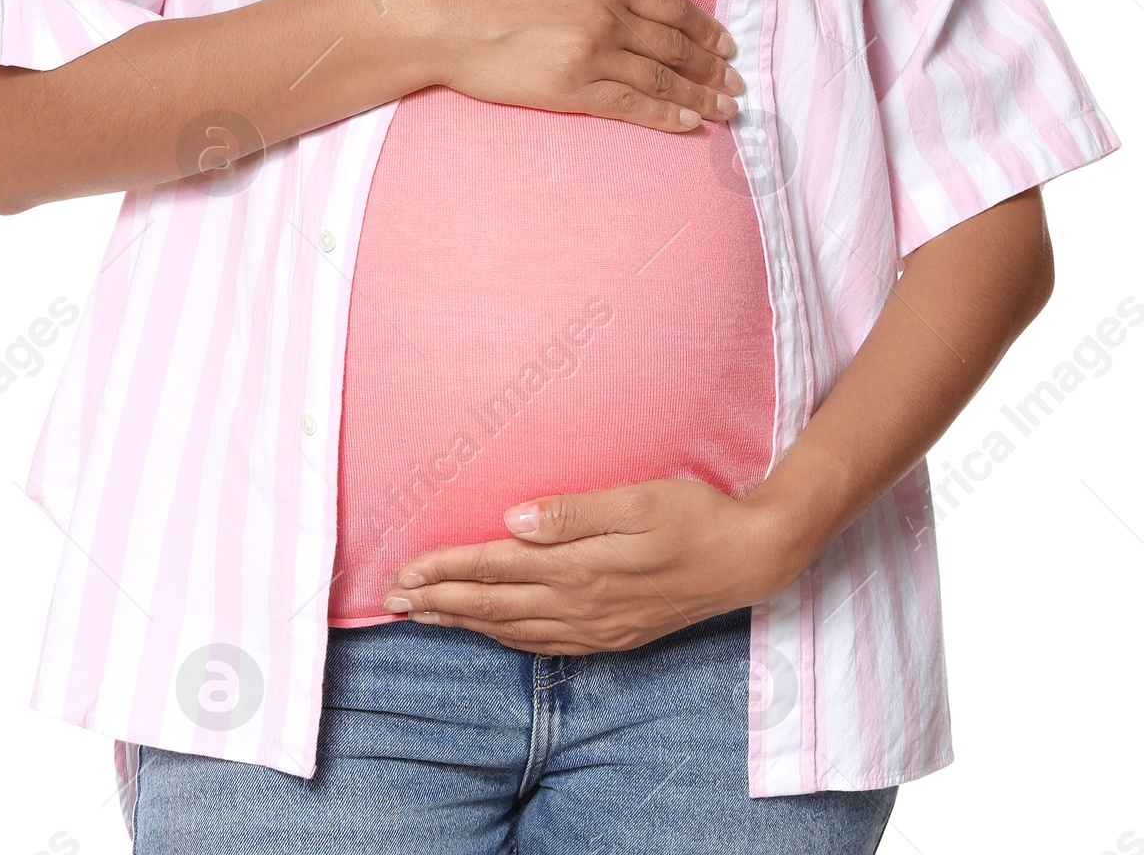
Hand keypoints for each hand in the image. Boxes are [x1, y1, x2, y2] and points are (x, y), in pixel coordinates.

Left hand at [379, 479, 808, 654]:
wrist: (750, 559)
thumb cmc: (695, 515)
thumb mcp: (638, 499)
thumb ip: (574, 511)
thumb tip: (513, 520)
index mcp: (582, 566)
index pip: (495, 568)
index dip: (446, 570)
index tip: (404, 572)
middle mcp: (583, 603)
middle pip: (494, 604)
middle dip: (439, 601)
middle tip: (393, 600)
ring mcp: (598, 626)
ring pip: (513, 629)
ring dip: (465, 622)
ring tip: (425, 616)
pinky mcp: (613, 635)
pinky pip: (544, 644)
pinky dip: (506, 639)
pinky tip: (491, 632)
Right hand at [403, 0, 743, 132]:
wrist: (438, 15)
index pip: (670, 5)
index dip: (705, 26)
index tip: (726, 42)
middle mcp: (605, 16)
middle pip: (674, 44)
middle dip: (711, 65)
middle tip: (737, 81)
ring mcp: (590, 54)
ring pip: (660, 77)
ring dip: (700, 94)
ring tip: (725, 107)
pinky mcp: (570, 90)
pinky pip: (630, 104)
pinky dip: (665, 114)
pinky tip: (689, 122)